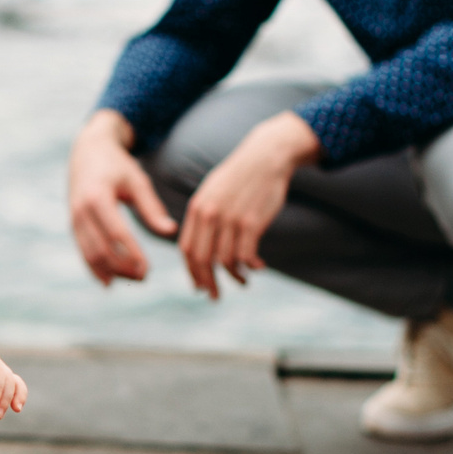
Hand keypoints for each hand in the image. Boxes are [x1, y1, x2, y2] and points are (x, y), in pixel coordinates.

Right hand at [67, 110, 175, 285]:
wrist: (87, 151)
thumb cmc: (117, 166)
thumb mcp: (138, 181)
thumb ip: (152, 207)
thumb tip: (170, 231)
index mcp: (98, 197)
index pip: (116, 233)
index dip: (131, 254)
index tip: (148, 269)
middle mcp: (81, 210)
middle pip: (101, 249)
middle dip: (122, 267)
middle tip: (145, 277)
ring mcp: (74, 219)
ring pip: (89, 255)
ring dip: (111, 272)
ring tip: (133, 279)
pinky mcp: (73, 225)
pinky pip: (82, 252)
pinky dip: (95, 269)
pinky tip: (111, 281)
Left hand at [174, 111, 319, 298]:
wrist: (265, 157)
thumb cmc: (239, 176)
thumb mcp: (212, 191)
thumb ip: (203, 216)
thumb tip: (198, 247)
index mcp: (197, 208)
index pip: (187, 249)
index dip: (192, 272)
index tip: (199, 286)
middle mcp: (209, 215)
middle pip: (202, 260)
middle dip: (208, 283)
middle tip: (215, 296)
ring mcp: (230, 219)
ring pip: (225, 261)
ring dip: (235, 277)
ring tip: (243, 281)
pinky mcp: (251, 222)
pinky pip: (247, 255)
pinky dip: (251, 266)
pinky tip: (258, 267)